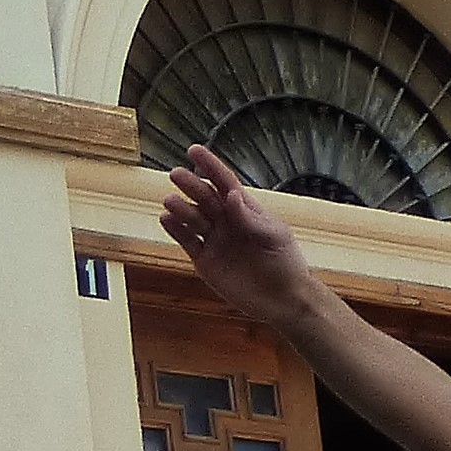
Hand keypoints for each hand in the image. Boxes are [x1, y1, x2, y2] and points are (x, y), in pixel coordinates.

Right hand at [159, 146, 320, 325]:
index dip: (210, 166)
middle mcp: (227, 222)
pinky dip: (176, 230)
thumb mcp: (274, 236)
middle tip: (176, 174)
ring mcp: (215, 241)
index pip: (224, 183)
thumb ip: (250, 218)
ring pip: (193, 219)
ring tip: (169, 201)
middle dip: (191, 185)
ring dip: (180, 208)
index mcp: (245, 210)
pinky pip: (187, 241)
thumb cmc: (285, 263)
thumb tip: (231, 195)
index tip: (194, 150)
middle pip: (205, 198)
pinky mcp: (205, 261)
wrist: (282, 300)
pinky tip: (165, 219)